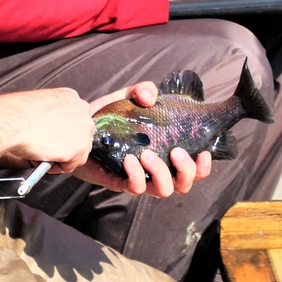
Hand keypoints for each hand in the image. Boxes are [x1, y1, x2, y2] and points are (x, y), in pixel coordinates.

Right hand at [0, 87, 95, 171]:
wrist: (14, 121)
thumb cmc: (19, 113)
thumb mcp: (41, 104)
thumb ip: (53, 114)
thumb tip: (52, 127)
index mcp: (71, 97)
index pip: (76, 120)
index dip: (62, 132)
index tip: (53, 136)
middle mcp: (82, 111)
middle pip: (80, 136)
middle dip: (65, 145)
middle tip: (47, 146)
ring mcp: (83, 130)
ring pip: (77, 153)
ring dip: (61, 157)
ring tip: (43, 152)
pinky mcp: (78, 148)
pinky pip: (69, 166)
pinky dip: (56, 168)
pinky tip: (43, 158)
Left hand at [80, 80, 211, 196]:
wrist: (77, 129)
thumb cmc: (107, 118)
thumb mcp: (126, 99)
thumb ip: (141, 90)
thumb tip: (150, 96)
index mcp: (165, 153)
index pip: (194, 170)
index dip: (204, 167)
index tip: (204, 152)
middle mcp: (156, 169)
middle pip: (184, 185)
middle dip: (186, 170)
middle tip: (175, 151)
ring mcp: (139, 178)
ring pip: (163, 191)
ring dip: (162, 173)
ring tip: (147, 154)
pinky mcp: (120, 182)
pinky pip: (135, 188)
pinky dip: (136, 175)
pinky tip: (128, 159)